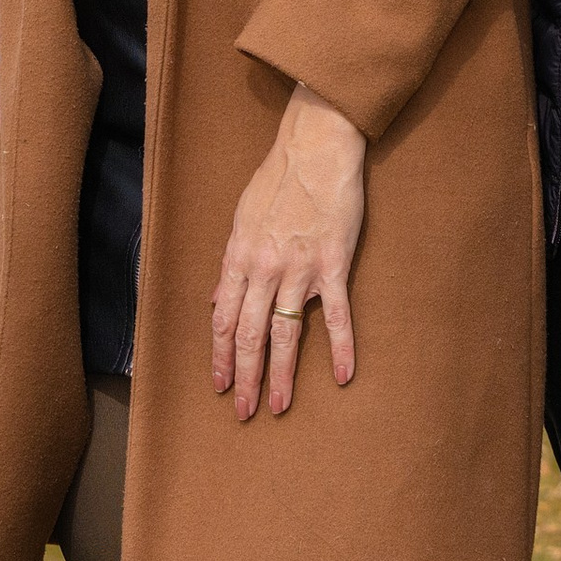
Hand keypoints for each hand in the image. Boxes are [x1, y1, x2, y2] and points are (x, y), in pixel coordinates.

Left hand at [213, 83, 366, 421]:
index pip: (222, 320)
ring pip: (284, 334)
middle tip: (244, 411)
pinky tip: (343, 375)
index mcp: (238, 258)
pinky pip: (335, 315)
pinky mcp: (333, 265)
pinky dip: (340, 347)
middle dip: (245, 377)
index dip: (219, 357)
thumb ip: (230, 264)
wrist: (315, 149)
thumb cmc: (277, 179)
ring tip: (279, 405)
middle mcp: (263, 269)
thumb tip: (217, 299)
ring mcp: (298, 270)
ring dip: (280, 374)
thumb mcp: (241, 219)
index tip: (220, 385)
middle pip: (248, 335)